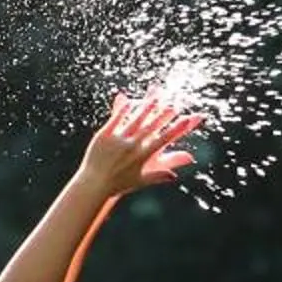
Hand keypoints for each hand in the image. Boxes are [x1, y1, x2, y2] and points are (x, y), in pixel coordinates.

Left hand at [75, 92, 203, 198]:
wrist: (94, 184)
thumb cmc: (118, 184)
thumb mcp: (141, 180)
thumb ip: (161, 174)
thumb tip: (176, 175)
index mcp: (142, 156)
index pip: (163, 140)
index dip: (176, 129)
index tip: (187, 119)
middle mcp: (131, 146)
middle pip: (151, 126)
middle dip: (164, 115)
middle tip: (174, 104)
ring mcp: (117, 140)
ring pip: (135, 120)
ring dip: (146, 108)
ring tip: (155, 97)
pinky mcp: (103, 136)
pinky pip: (115, 120)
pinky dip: (123, 111)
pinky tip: (129, 101)